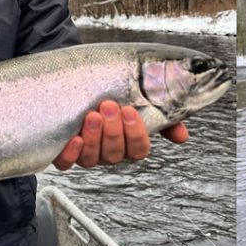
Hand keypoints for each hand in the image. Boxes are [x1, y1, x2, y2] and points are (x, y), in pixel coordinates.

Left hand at [52, 100, 187, 169]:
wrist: (79, 82)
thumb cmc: (114, 93)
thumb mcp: (141, 100)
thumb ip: (163, 116)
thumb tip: (182, 136)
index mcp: (128, 142)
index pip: (138, 150)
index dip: (135, 134)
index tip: (130, 110)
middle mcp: (108, 152)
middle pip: (115, 154)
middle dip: (112, 131)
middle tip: (108, 106)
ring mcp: (86, 153)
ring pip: (92, 159)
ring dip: (93, 138)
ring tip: (92, 115)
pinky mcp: (63, 152)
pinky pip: (66, 163)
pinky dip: (70, 154)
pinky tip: (74, 138)